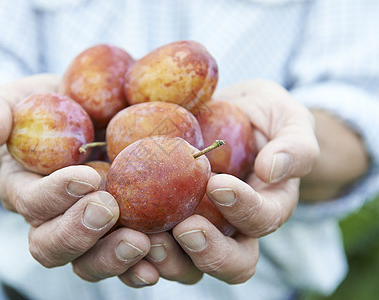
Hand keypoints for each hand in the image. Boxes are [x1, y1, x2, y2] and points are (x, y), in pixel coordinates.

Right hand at [0, 74, 152, 285]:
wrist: (81, 115)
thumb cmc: (45, 109)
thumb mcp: (13, 100)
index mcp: (25, 190)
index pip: (32, 202)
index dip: (55, 195)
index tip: (88, 176)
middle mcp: (53, 218)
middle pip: (53, 246)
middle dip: (79, 234)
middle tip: (109, 210)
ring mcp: (87, 229)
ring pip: (89, 262)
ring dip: (113, 258)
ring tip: (143, 243)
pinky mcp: (117, 230)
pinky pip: (124, 260)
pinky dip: (140, 265)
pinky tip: (162, 257)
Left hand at [130, 79, 319, 284]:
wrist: (226, 113)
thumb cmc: (262, 117)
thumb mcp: (288, 119)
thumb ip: (295, 145)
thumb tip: (272, 170)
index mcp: (265, 207)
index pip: (262, 221)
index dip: (244, 210)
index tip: (218, 183)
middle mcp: (232, 228)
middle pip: (228, 263)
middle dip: (208, 252)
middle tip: (184, 229)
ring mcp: (196, 228)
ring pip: (186, 266)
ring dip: (167, 259)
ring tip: (144, 237)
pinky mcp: (163, 219)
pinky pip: (150, 248)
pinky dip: (133, 249)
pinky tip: (116, 231)